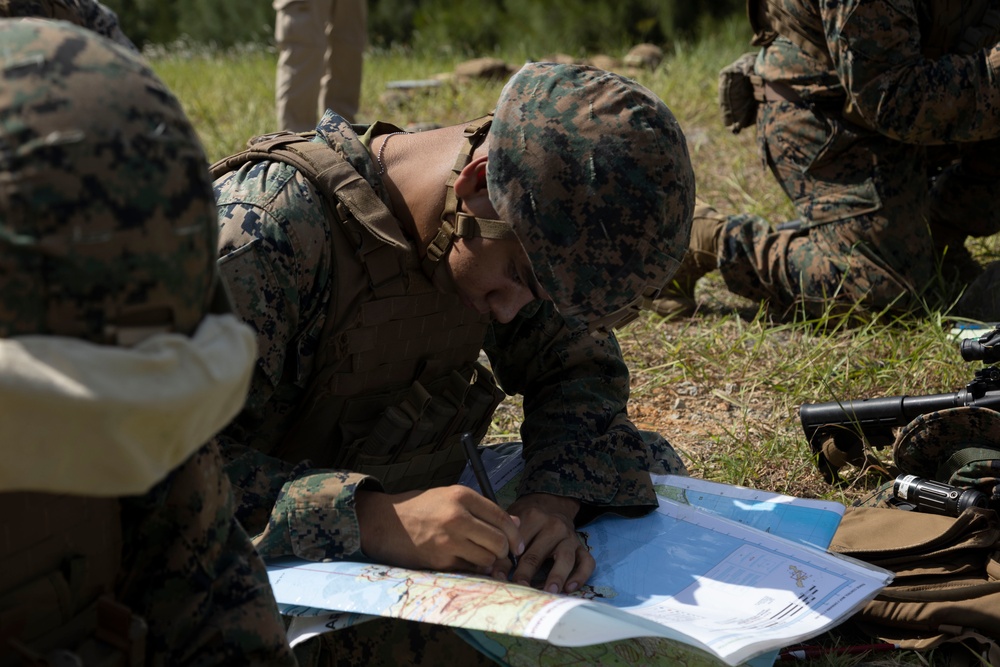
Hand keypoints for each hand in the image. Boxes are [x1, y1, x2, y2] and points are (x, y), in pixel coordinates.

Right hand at [355, 485, 523, 571]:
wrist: (385, 522)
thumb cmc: (420, 508)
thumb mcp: (450, 497)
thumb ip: (482, 509)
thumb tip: (516, 524)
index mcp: (462, 496)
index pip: (501, 517)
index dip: (515, 534)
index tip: (518, 544)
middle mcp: (457, 517)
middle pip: (498, 541)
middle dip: (505, 551)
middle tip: (502, 554)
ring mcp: (448, 540)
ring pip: (487, 558)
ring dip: (489, 562)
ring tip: (482, 557)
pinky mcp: (440, 561)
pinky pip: (469, 569)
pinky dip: (472, 568)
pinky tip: (465, 561)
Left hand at [504, 493, 593, 593]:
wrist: (552, 504)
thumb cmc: (527, 518)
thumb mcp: (513, 520)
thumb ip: (503, 539)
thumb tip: (490, 567)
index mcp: (533, 517)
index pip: (517, 542)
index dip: (505, 562)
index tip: (498, 577)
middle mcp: (553, 525)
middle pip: (538, 552)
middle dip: (526, 572)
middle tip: (519, 587)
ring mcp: (570, 537)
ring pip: (565, 557)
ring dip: (556, 575)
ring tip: (548, 591)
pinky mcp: (582, 547)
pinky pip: (586, 562)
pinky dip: (580, 576)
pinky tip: (570, 588)